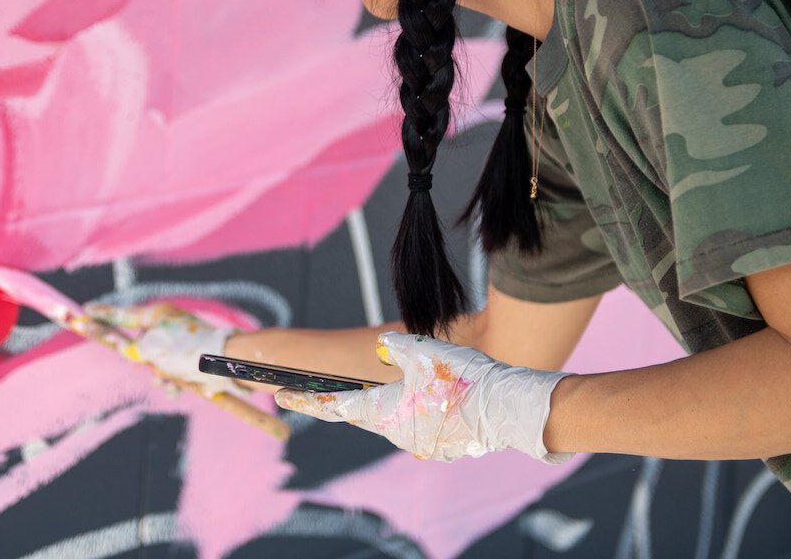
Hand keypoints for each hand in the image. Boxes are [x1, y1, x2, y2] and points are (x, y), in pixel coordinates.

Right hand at [82, 300, 242, 395]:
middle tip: (149, 367)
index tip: (85, 311)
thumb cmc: (184, 353)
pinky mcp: (193, 355)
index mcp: (156, 314)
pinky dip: (172, 379)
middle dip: (143, 361)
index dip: (101, 315)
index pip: (121, 314)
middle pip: (142, 343)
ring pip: (158, 360)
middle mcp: (169, 323)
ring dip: (159, 375)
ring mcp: (182, 338)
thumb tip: (129, 349)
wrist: (224, 364)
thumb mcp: (148, 350)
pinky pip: (173, 369)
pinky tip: (177, 388)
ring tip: (167, 383)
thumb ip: (130, 348)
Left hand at [274, 331, 572, 462]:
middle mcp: (396, 432)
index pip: (334, 405)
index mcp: (384, 410)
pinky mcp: (444, 446)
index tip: (281, 395)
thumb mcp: (422, 350)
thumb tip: (383, 344)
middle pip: (361, 414)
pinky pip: (420, 428)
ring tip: (380, 391)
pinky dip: (415, 415)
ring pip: (392, 421)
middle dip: (342, 402)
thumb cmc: (462, 376)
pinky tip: (427, 401)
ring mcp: (421, 443)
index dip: (306, 399)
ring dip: (384, 407)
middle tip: (318, 391)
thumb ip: (395, 347)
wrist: (508, 408)